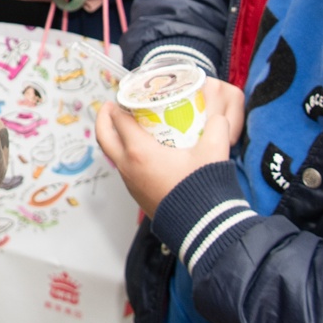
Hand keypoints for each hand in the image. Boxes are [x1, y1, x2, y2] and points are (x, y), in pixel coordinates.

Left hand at [94, 79, 244, 216]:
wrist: (202, 227)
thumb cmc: (202, 189)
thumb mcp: (213, 152)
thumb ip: (217, 128)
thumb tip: (218, 118)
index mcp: (140, 152)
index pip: (119, 120)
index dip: (120, 104)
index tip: (125, 95)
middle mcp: (128, 167)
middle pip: (104, 137)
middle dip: (105, 118)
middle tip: (112, 107)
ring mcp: (131, 183)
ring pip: (113, 154)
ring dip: (116, 138)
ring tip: (132, 127)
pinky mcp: (138, 195)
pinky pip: (125, 169)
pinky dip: (127, 155)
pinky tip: (145, 151)